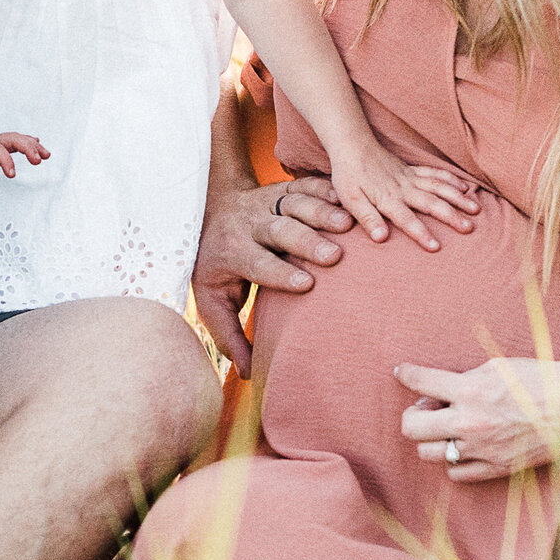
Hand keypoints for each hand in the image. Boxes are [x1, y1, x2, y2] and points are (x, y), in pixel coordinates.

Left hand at [0, 129, 47, 199]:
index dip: (6, 161)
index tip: (12, 175)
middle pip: (11, 139)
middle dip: (27, 147)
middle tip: (38, 160)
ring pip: (16, 139)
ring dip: (32, 146)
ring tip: (46, 156)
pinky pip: (16, 143)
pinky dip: (29, 144)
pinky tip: (39, 147)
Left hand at [191, 175, 354, 375]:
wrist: (208, 210)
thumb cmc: (217, 266)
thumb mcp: (213, 300)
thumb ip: (230, 336)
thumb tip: (248, 374)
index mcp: (232, 252)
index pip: (256, 263)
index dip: (280, 274)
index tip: (307, 285)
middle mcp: (250, 225)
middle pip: (279, 231)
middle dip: (306, 242)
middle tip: (334, 256)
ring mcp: (268, 202)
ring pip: (296, 204)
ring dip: (322, 213)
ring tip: (350, 225)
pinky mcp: (283, 188)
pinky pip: (307, 184)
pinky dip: (327, 188)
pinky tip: (348, 197)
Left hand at [327, 140, 479, 250]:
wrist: (352, 146)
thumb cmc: (348, 176)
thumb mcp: (351, 200)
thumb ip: (367, 218)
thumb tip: (381, 238)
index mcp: (388, 199)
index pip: (407, 220)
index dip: (421, 234)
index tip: (436, 247)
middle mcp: (404, 189)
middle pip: (431, 204)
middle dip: (451, 217)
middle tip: (469, 229)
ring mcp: (410, 178)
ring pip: (439, 187)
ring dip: (458, 198)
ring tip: (475, 209)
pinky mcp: (412, 169)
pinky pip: (435, 173)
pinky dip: (451, 179)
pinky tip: (465, 187)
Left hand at [398, 357, 559, 481]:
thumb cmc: (545, 380)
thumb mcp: (499, 367)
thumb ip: (463, 378)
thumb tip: (436, 391)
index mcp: (471, 390)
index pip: (419, 381)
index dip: (405, 374)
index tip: (402, 372)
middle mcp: (471, 422)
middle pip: (410, 427)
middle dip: (412, 415)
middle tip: (427, 408)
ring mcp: (483, 449)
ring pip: (429, 453)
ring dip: (432, 439)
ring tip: (447, 427)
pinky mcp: (498, 468)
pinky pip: (456, 474)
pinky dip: (453, 461)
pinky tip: (463, 448)